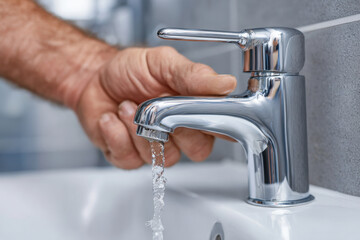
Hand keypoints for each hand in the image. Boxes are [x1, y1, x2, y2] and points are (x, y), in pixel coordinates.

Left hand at [75, 46, 236, 168]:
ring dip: (139, 128)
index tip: (192, 109)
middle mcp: (180, 132)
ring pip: (162, 157)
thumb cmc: (130, 70)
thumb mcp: (163, 62)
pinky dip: (116, 135)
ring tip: (126, 105)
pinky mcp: (130, 156)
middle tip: (153, 103)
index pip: (220, 127)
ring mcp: (155, 147)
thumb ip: (193, 75)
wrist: (94, 77)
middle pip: (197, 149)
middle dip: (172, 125)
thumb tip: (226, 84)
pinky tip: (112, 118)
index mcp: (195, 109)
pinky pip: (131, 159)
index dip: (212, 123)